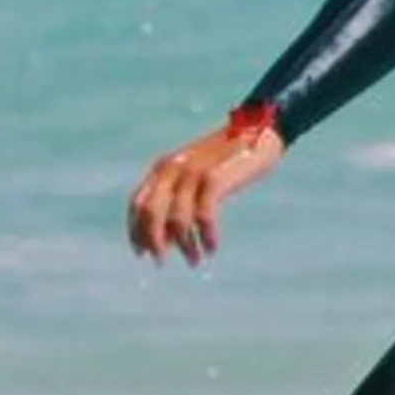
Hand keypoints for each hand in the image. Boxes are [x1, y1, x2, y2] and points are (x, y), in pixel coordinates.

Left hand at [127, 116, 284, 265]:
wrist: (260, 131)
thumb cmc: (228, 159)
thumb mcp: (197, 177)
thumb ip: (180, 200)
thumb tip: (169, 239)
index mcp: (163, 168)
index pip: (137, 203)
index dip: (135, 231)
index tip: (141, 253)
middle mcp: (172, 169)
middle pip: (150, 213)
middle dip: (153, 241)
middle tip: (161, 262)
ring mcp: (192, 172)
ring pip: (177, 220)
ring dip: (185, 246)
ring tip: (195, 260)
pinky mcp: (213, 178)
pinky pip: (203, 217)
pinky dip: (206, 236)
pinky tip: (212, 248)